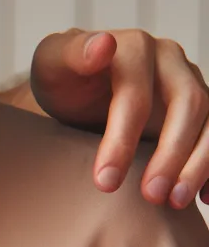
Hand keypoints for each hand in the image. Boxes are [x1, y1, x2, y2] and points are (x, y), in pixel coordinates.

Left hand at [31, 29, 208, 207]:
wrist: (75, 89)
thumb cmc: (62, 79)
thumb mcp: (52, 63)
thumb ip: (71, 54)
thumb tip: (102, 46)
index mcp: (135, 48)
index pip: (135, 93)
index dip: (122, 138)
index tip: (104, 181)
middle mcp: (170, 62)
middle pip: (187, 104)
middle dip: (170, 154)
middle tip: (150, 196)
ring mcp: (188, 84)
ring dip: (198, 164)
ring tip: (173, 201)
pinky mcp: (196, 111)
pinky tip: (204, 198)